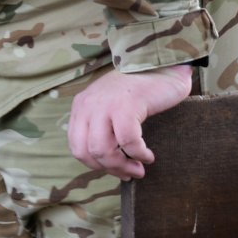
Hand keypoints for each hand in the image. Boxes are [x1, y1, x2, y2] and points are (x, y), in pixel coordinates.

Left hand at [67, 65, 193, 179]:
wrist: (160, 63)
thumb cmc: (139, 88)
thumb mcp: (111, 106)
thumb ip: (104, 128)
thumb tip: (111, 165)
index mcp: (81, 107)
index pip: (76, 147)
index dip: (95, 165)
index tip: (116, 170)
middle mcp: (88, 106)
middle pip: (87, 152)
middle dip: (109, 169)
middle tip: (130, 173)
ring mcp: (105, 105)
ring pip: (103, 150)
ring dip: (123, 166)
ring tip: (139, 168)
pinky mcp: (126, 106)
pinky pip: (128, 141)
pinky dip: (138, 154)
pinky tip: (148, 155)